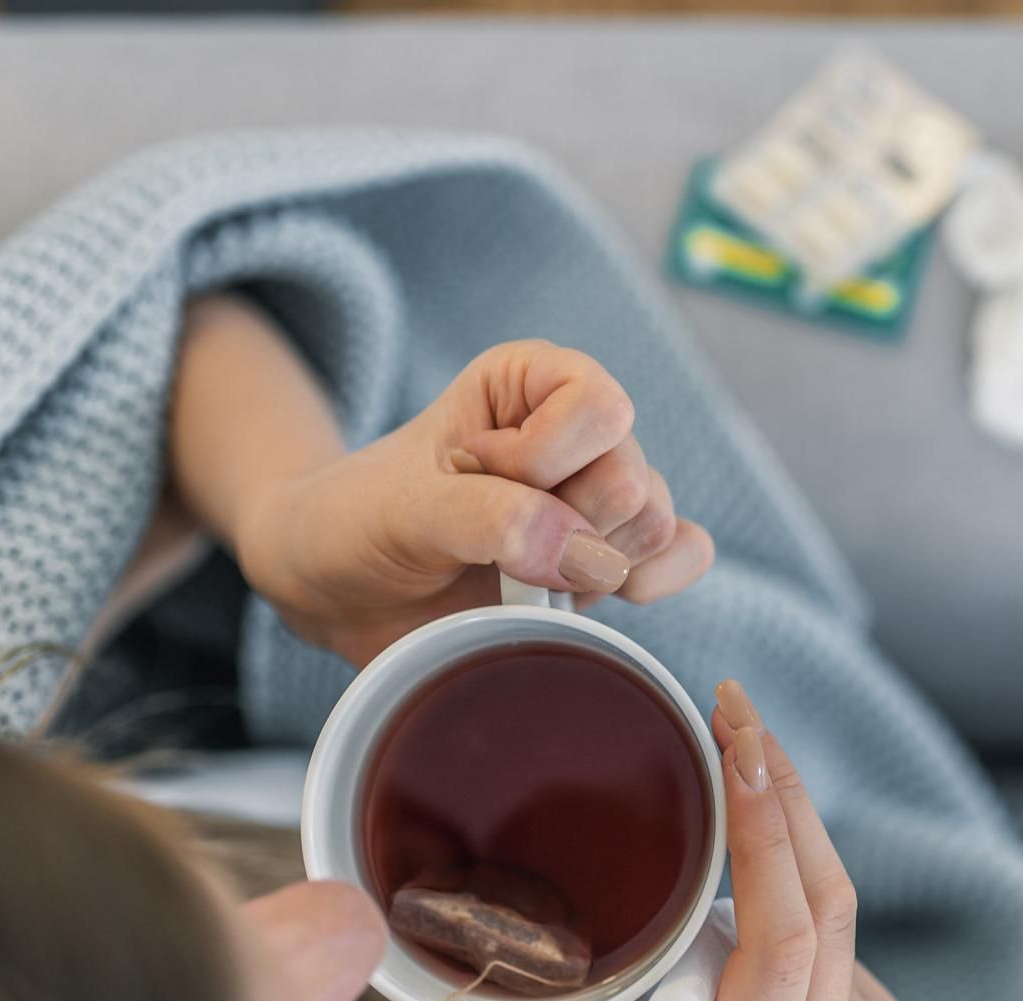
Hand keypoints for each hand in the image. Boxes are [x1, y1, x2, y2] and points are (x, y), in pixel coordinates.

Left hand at [220, 324, 711, 664]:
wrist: (340, 588)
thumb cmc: (360, 523)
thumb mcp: (403, 511)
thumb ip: (491, 519)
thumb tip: (590, 556)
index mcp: (533, 381)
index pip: (598, 410)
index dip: (541, 461)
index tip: (467, 475)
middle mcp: (578, 431)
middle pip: (633, 481)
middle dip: (562, 528)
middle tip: (488, 543)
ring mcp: (599, 498)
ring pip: (654, 528)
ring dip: (587, 568)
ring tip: (516, 575)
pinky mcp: (612, 558)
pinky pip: (682, 557)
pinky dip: (646, 584)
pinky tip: (580, 597)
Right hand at [381, 680, 938, 1000]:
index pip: (783, 940)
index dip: (768, 832)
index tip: (736, 743)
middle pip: (826, 898)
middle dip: (781, 789)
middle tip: (731, 708)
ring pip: (842, 908)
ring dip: (790, 830)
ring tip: (732, 760)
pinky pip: (845, 940)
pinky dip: (799, 894)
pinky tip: (755, 881)